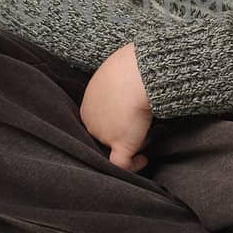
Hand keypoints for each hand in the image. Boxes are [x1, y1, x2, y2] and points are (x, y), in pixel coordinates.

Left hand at [80, 42, 152, 171]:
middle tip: (136, 132)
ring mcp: (104, 135)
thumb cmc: (129, 66)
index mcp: (88, 105)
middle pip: (102, 136)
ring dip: (128, 148)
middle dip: (117, 137)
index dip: (110, 124)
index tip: (126, 122)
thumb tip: (129, 84)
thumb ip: (115, 84)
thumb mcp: (114, 73)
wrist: (135, 74)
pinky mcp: (120, 144)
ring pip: (112, 150)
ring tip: (143, 143)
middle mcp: (92, 122)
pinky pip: (123, 164)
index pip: (96, 121)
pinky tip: (144, 160)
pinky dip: (134, 166)